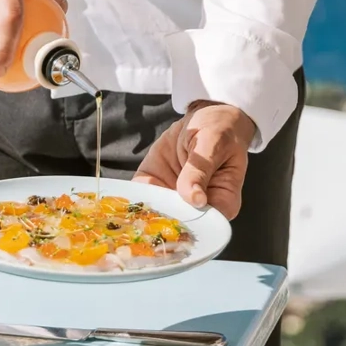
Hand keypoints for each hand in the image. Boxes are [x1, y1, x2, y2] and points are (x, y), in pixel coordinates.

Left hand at [134, 102, 256, 219]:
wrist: (204, 117)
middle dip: (161, 224)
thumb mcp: (213, 143)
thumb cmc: (219, 129)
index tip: (172, 223)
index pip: (208, 225)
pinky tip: (122, 201)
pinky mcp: (156, 185)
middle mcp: (198, 207)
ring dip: (143, 215)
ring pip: (158, 215)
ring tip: (131, 215)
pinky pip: (142, 198)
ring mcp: (175, 198)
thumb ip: (201, 169)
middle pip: (180, 226)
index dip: (190, 228)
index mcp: (222, 202)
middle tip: (146, 221)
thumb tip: (196, 199)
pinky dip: (131, 200)